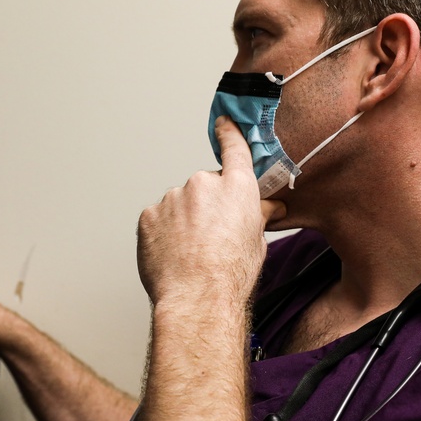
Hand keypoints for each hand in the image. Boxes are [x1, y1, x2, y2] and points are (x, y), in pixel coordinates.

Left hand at [136, 116, 284, 313]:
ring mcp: (173, 198)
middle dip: (207, 205)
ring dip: (184, 220)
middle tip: (212, 236)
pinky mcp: (149, 215)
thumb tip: (271, 207)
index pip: (234, 148)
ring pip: (179, 205)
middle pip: (204, 186)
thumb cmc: (231, 274)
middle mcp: (203, 183)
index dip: (229, 133)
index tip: (224, 123)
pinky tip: (173, 254)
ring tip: (191, 252)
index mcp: (236, 187)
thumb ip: (260, 216)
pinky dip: (164, 232)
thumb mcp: (258, 242)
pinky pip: (158, 219)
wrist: (197, 297)